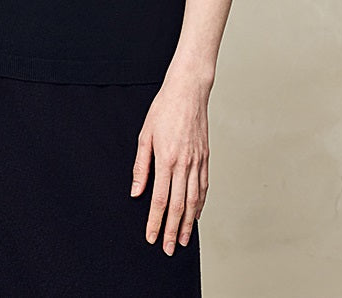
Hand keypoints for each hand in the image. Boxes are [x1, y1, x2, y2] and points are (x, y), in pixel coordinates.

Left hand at [129, 72, 209, 254]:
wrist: (188, 91)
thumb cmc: (164, 109)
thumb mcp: (145, 135)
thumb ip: (141, 166)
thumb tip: (136, 192)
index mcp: (166, 159)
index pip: (160, 200)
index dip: (156, 222)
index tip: (152, 237)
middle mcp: (184, 164)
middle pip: (179, 206)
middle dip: (173, 231)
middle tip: (169, 249)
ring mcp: (197, 161)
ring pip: (194, 200)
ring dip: (189, 223)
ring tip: (184, 240)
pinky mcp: (205, 157)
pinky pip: (204, 187)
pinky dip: (200, 204)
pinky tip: (196, 215)